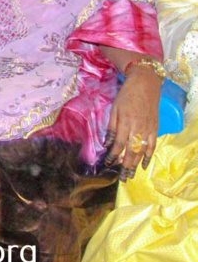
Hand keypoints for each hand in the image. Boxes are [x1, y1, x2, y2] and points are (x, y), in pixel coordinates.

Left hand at [104, 66, 161, 180]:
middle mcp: (137, 128)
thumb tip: (106, 143)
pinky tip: (144, 165)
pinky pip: (152, 145)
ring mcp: (148, 129)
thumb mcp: (114, 108)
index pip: (118, 143)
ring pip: (141, 151)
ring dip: (135, 164)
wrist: (145, 85)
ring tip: (130, 175)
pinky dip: (148, 156)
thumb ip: (111, 127)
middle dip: (124, 165)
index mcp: (125, 122)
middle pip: (131, 150)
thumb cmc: (126, 95)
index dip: (113, 155)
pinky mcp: (155, 128)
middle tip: (120, 177)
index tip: (108, 163)